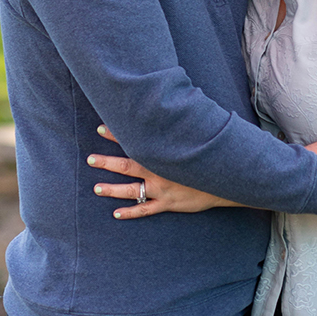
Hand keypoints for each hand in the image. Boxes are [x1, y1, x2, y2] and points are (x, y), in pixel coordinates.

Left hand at [87, 126, 236, 217]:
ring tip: (96, 188)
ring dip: (113, 189)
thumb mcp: (196, 136)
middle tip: (90, 159)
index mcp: (163, 152)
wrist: (226, 180)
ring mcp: (162, 190)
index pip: (135, 140)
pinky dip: (130, 213)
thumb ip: (181, 124)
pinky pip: (145, 211)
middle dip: (107, 162)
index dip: (117, 134)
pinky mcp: (167, 204)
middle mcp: (159, 171)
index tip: (101, 127)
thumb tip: (178, 101)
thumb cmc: (210, 154)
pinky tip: (116, 214)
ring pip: (132, 191)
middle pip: (127, 166)